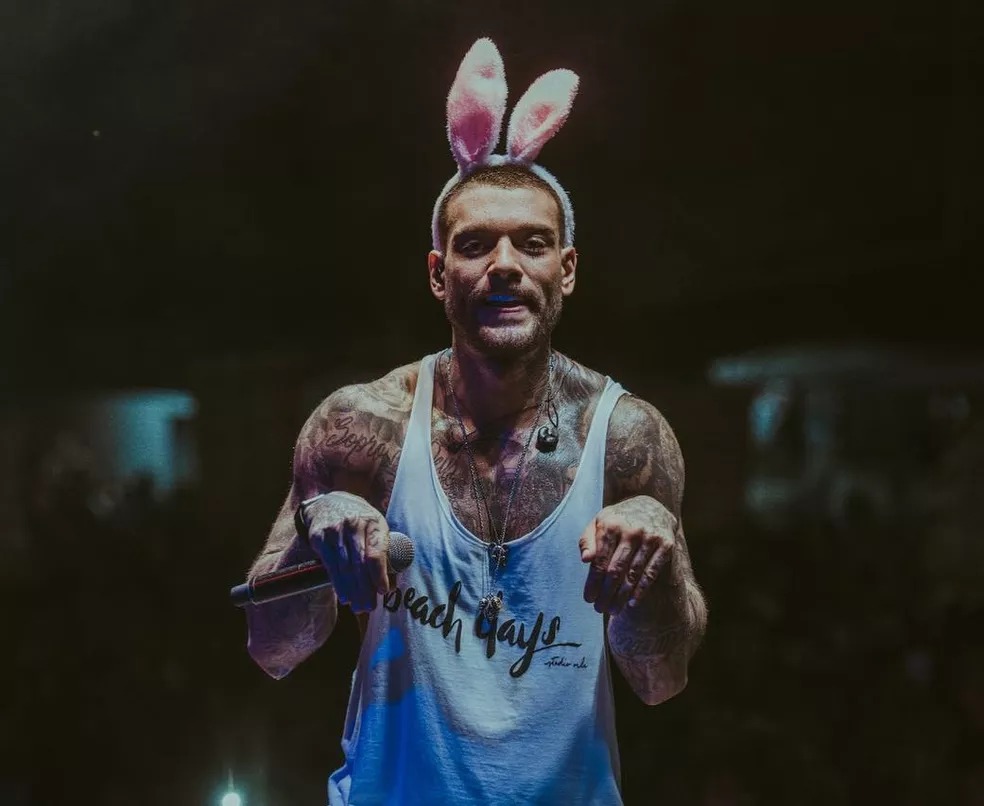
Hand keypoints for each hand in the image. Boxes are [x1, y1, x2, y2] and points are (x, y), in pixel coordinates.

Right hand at [303, 491, 390, 612]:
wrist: (330, 503)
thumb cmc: (360, 521)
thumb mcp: (375, 527)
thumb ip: (383, 552)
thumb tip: (390, 585)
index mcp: (373, 522)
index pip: (376, 553)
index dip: (379, 575)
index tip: (383, 591)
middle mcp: (354, 524)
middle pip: (360, 563)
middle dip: (366, 588)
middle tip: (369, 606)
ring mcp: (335, 530)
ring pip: (344, 567)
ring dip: (352, 590)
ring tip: (358, 606)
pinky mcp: (319, 537)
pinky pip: (330, 565)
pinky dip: (337, 583)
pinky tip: (343, 595)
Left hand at [579, 496, 677, 614]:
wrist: (652, 506)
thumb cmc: (618, 520)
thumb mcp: (598, 523)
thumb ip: (587, 540)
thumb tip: (585, 560)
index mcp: (611, 525)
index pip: (600, 560)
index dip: (593, 582)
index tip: (588, 599)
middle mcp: (631, 530)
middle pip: (616, 570)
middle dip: (606, 593)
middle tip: (600, 609)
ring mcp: (650, 538)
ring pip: (633, 575)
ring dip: (621, 596)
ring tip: (613, 610)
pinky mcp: (666, 545)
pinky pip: (651, 573)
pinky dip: (641, 590)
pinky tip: (632, 602)